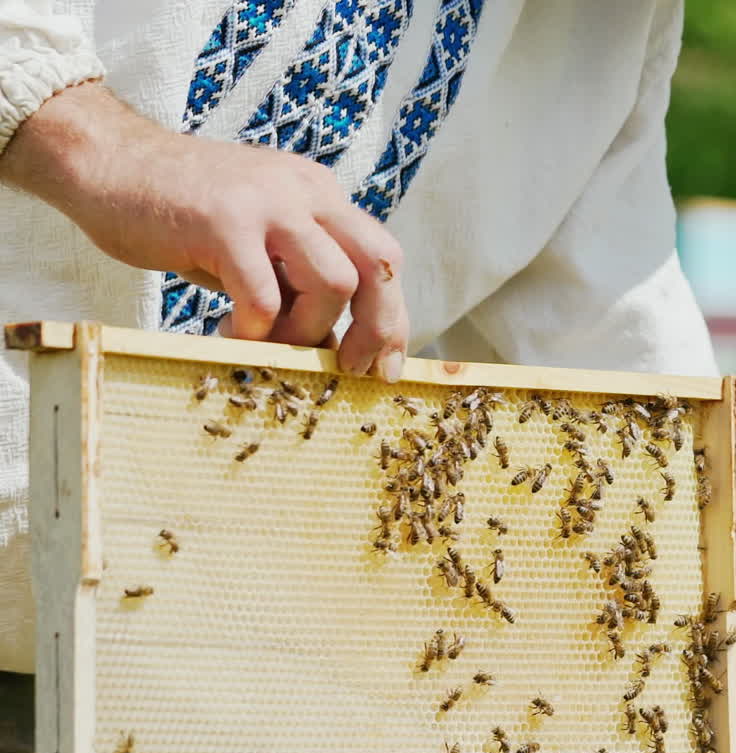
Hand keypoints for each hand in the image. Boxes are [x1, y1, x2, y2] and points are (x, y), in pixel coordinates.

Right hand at [0, 83, 406, 377]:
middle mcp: (306, 192)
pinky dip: (253, 331)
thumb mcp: (258, 243)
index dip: (392, 319)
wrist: (105, 161)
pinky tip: (226, 332)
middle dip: (375, 330)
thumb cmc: (180, 215)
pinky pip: (264, 298)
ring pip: (332, 284)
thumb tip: (335, 346)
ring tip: (266, 342)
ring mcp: (268, 202)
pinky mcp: (224, 220)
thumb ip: (298, 281)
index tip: (382, 367)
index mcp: (320, 197)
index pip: (383, 258)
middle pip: (377, 267)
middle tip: (347, 369)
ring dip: (306, 332)